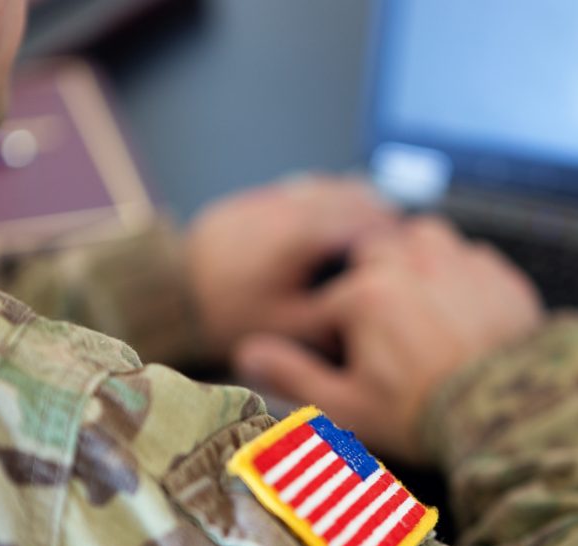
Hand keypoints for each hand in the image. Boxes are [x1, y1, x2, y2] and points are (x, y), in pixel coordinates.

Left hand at [185, 176, 401, 361]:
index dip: (394, 234)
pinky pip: (297, 190)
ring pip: (324, 187)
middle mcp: (287, 206)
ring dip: (352, 201)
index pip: (364, 220)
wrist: (166, 296)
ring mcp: (265, 199)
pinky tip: (330, 218)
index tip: (411, 248)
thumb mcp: (288, 327)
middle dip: (379, 212)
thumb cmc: (227, 316)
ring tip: (373, 222)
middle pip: (349, 195)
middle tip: (400, 233)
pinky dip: (322, 200)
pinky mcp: (248, 202)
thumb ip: (337, 313)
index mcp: (301, 234)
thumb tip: (373, 306)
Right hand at [234, 217, 544, 465]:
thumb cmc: (424, 416)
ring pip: (423, 237)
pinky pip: (469, 255)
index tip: (345, 359)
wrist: (514, 416)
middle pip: (373, 254)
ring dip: (413, 258)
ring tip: (417, 300)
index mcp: (366, 295)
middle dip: (368, 281)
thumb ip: (293, 375)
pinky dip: (458, 272)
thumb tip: (246, 353)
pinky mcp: (498, 274)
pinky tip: (461, 308)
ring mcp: (459, 263)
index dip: (331, 333)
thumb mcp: (347, 407)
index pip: (329, 303)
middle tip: (380, 325)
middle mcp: (411, 264)